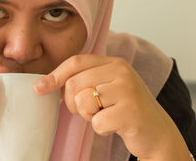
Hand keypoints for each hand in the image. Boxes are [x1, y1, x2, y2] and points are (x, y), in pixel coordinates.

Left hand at [34, 54, 189, 159]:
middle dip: (73, 103)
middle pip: (74, 84)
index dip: (54, 75)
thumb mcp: (106, 88)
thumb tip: (45, 84)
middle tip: (89, 111)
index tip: (39, 88)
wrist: (156, 133)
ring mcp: (128, 90)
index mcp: (115, 63)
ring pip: (83, 101)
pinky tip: (115, 126)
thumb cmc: (124, 110)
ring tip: (105, 115)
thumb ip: (83, 80)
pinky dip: (101, 129)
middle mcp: (122, 72)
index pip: (76, 62)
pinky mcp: (131, 112)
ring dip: (88, 116)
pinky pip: (97, 122)